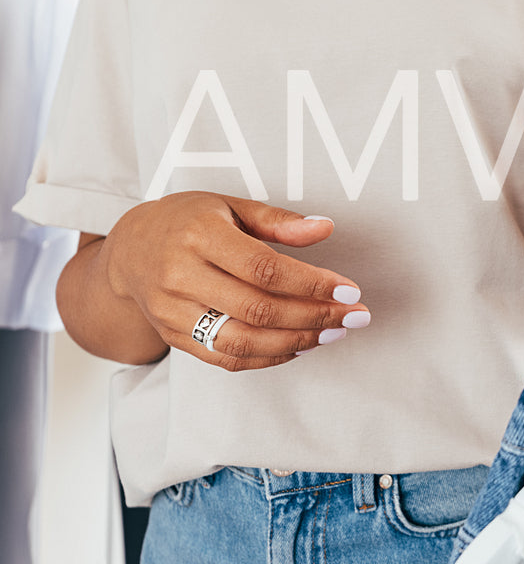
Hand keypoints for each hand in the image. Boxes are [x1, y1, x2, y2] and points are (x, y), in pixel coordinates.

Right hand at [99, 192, 367, 371]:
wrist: (128, 250)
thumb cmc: (188, 221)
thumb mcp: (230, 206)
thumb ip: (278, 220)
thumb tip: (325, 229)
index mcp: (198, 236)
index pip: (264, 268)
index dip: (311, 283)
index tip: (350, 289)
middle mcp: (180, 276)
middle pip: (257, 309)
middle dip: (314, 317)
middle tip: (354, 316)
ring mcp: (172, 312)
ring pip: (241, 340)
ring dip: (296, 341)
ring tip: (334, 334)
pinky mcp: (172, 337)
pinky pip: (225, 357)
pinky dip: (267, 357)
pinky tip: (300, 346)